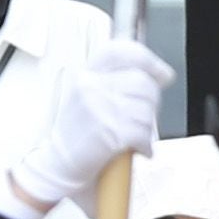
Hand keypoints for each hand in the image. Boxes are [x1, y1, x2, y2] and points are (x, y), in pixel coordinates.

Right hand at [0, 32, 172, 217]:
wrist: (56, 167)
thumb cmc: (75, 138)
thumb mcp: (87, 99)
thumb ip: (116, 83)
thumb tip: (162, 74)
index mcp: (84, 74)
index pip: (120, 51)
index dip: (147, 60)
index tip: (163, 74)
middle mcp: (89, 85)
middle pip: (142, 82)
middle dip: (151, 104)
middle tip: (142, 120)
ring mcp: (98, 107)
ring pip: (146, 109)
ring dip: (147, 129)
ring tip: (135, 139)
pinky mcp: (108, 130)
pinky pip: (143, 133)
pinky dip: (145, 146)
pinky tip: (136, 151)